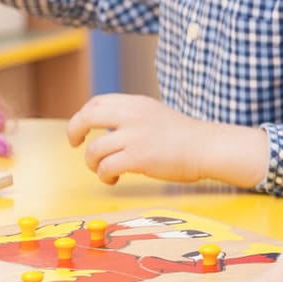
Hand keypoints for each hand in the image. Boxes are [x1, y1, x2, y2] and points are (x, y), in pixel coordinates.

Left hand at [67, 94, 253, 185]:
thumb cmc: (185, 137)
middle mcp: (132, 116)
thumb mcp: (155, 114)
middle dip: (74, 132)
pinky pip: (106, 168)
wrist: (208, 147)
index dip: (83, 116)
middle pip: (86, 118)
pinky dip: (104, 176)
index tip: (84, 129)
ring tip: (104, 170)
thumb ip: (131, 116)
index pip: (97, 102)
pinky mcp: (138, 158)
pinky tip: (114, 179)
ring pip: (94, 150)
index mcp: (136, 103)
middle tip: (76, 144)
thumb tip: (104, 127)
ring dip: (92, 163)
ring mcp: (135, 136)